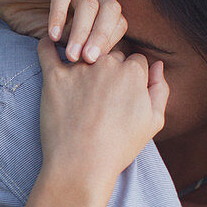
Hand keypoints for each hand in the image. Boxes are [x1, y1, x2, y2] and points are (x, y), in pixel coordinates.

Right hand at [0, 0, 126, 63]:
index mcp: (99, 3)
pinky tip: (52, 36)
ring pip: (88, 3)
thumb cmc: (32, 17)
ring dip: (81, 31)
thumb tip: (95, 69)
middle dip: (102, 37)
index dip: (110, 44)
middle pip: (111, 9)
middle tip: (89, 61)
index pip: (118, 22)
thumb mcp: (60, 38)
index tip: (96, 66)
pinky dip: (58, 15)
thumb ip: (77, 45)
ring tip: (70, 55)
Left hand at [36, 38, 168, 181]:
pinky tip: (50, 41)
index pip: (135, 60)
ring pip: (84, 50)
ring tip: (79, 72)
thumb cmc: (119, 147)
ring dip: (84, 56)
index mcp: (134, 73)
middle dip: (108, 68)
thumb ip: (159, 89)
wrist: (82, 165)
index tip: (122, 93)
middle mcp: (107, 65)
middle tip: (101, 92)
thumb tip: (157, 65)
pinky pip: (46, 50)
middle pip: (111, 54)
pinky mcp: (53, 77)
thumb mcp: (154, 121)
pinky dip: (47, 43)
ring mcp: (79, 69)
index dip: (131, 75)